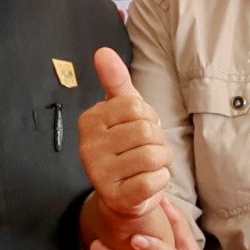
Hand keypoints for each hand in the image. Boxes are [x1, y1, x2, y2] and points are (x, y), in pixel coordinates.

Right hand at [78, 47, 167, 219]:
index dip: (148, 117)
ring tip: (148, 166)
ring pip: (153, 156)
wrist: (124, 194)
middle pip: (146, 131)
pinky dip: (161, 180)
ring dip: (161, 161)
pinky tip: (148, 182)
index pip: (135, 106)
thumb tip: (103, 52)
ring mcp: (100, 174)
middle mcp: (88, 147)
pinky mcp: (116, 197)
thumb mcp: (122, 111)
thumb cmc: (127, 146)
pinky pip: (154, 180)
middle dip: (157, 141)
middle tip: (146, 149)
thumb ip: (115, 80)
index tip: (138, 128)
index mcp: (90, 120)